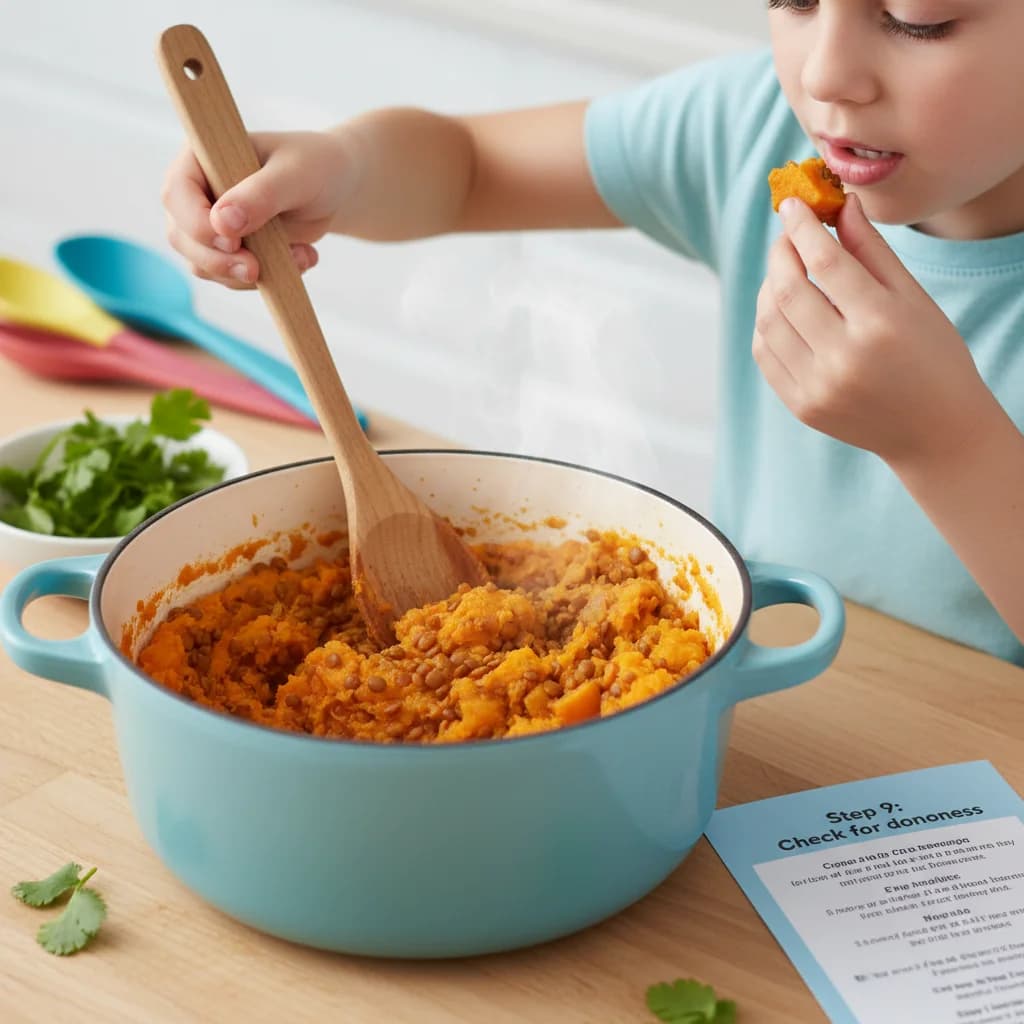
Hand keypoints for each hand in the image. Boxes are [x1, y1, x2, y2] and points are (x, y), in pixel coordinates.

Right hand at [161, 130, 354, 288]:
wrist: (334, 187)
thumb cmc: (314, 167)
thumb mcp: (295, 175)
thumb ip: (260, 195)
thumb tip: (222, 222)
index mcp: (202, 158)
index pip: (176, 193)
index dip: (197, 224)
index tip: (233, 242)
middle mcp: (198, 193)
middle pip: (182, 237)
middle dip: (218, 261)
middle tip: (256, 270)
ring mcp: (211, 225)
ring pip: (203, 265)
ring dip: (247, 273)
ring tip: (301, 256)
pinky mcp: (231, 251)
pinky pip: (232, 277)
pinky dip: (266, 278)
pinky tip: (302, 258)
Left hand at [753, 193, 993, 468]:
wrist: (934, 431)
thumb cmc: (932, 356)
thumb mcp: (912, 298)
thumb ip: (872, 250)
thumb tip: (839, 205)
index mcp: (879, 324)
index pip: (825, 262)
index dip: (802, 227)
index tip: (792, 204)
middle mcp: (844, 358)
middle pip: (787, 290)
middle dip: (780, 253)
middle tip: (786, 237)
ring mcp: (817, 387)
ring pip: (767, 321)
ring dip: (768, 287)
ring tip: (785, 272)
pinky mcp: (801, 406)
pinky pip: (765, 354)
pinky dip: (765, 324)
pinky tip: (781, 310)